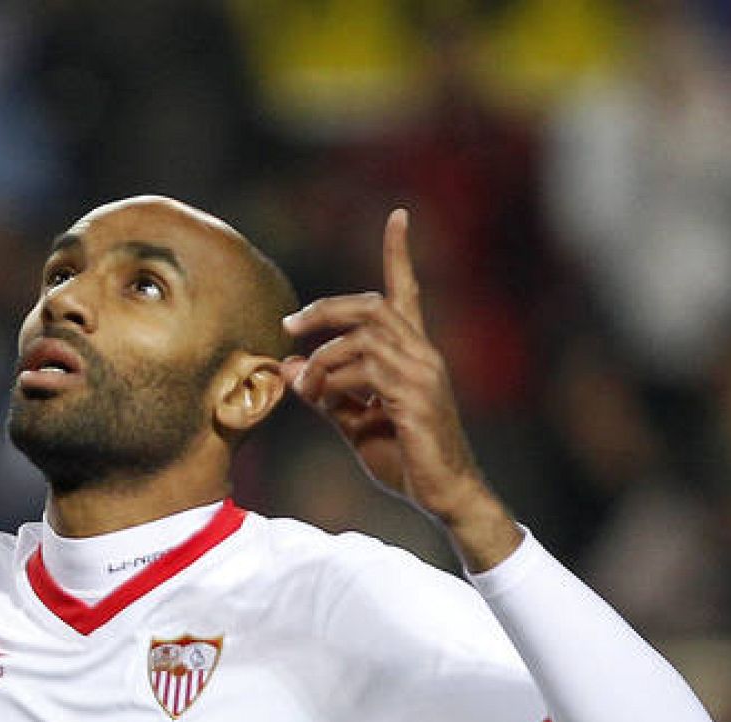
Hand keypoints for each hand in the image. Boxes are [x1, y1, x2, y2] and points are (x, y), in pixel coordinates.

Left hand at [280, 209, 520, 568]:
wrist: (445, 495)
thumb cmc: (405, 457)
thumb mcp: (354, 422)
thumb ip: (323, 393)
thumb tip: (285, 366)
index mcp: (412, 354)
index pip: (406, 292)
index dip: (399, 253)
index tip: (398, 215)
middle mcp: (423, 355)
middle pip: (371, 306)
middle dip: (325, 309)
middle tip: (289, 325)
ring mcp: (422, 374)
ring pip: (364, 337)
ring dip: (322, 356)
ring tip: (303, 383)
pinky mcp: (416, 398)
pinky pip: (365, 372)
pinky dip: (332, 380)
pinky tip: (318, 397)